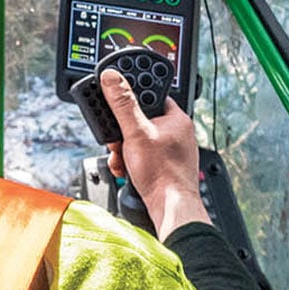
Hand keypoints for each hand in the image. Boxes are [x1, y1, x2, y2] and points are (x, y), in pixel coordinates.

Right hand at [99, 67, 211, 240]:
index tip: (115, 100)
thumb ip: (122, 103)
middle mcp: (175, 131)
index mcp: (176, 118)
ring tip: (121, 157)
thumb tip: (112, 77)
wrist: (171, 212)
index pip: (150, 94)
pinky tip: (126, 168)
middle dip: (122, 130)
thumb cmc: (163, 175)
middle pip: (139, 118)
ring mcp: (170, 149)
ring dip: (123, 147)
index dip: (130, 98)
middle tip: (117, 138)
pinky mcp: (163, 164)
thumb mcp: (135, 132)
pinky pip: (140, 154)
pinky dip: (129, 160)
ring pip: (137, 138)